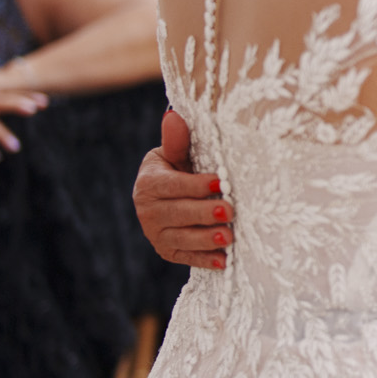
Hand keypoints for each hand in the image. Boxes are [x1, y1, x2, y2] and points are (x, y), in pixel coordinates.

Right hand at [136, 109, 231, 269]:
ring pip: (181, 238)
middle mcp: (147, 210)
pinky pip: (185, 257)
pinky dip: (204, 260)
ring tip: (228, 237)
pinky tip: (223, 261)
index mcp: (149, 183)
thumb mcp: (176, 153)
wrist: (170, 195)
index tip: (219, 181)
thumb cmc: (180, 168)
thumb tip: (173, 116)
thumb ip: (176, 140)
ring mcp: (156, 233)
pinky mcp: (167, 250)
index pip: (172, 186)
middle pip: (177, 213)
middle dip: (204, 213)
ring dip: (205, 239)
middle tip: (229, 211)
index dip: (194, 184)